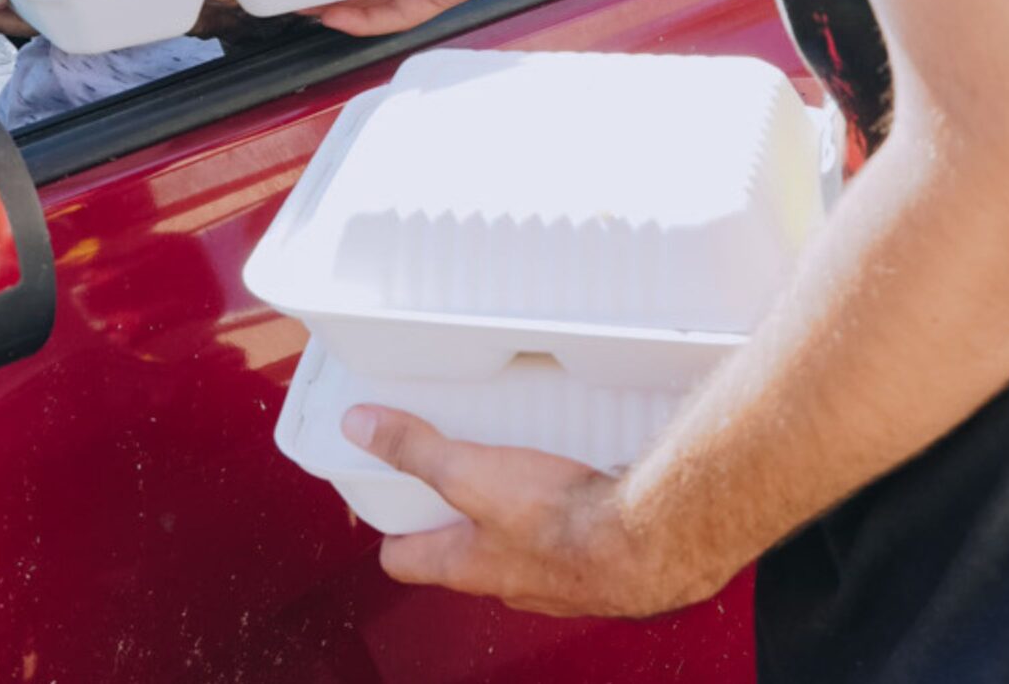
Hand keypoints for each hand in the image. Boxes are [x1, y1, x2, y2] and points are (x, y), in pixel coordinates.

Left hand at [341, 405, 718, 619]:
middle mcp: (505, 581)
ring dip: (508, 510)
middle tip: (451, 468)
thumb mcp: (472, 472)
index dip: (391, 532)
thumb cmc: (560, 521)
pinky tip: (571, 473)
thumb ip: (417, 451)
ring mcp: (552, 575)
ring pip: (513, 543)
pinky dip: (559, 508)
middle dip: (452, 514)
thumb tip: (361, 428)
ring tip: (513, 461)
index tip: (387, 500)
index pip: (404, 562)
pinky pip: (564, 534)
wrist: (648, 542)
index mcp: (465, 567)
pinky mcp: (593, 559)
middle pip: (459, 551)